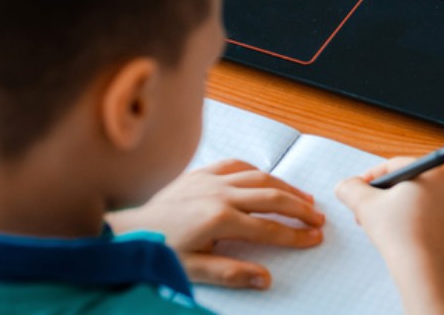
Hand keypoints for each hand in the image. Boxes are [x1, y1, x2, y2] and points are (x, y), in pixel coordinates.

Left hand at [107, 159, 323, 288]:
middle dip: (299, 208)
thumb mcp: (192, 269)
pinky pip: (236, 164)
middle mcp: (218, 193)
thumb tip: (265, 279)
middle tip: (319, 219)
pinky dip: (257, 170)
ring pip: (259, 176)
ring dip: (286, 187)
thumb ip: (230, 273)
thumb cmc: (157, 250)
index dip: (295, 234)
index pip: (268, 228)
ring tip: (305, 199)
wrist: (124, 229)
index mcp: (219, 219)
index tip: (315, 238)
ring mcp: (209, 179)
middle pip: (272, 196)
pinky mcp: (199, 172)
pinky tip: (268, 178)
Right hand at [336, 158, 443, 314]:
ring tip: (380, 225)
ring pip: (420, 199)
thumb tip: (345, 185)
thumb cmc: (397, 234)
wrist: (423, 271)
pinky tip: (399, 235)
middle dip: (384, 195)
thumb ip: (350, 188)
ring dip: (397, 208)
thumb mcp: (364, 205)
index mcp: (433, 171)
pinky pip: (431, 216)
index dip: (371, 177)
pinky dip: (414, 220)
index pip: (395, 165)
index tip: (359, 191)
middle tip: (366, 210)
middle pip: (409, 182)